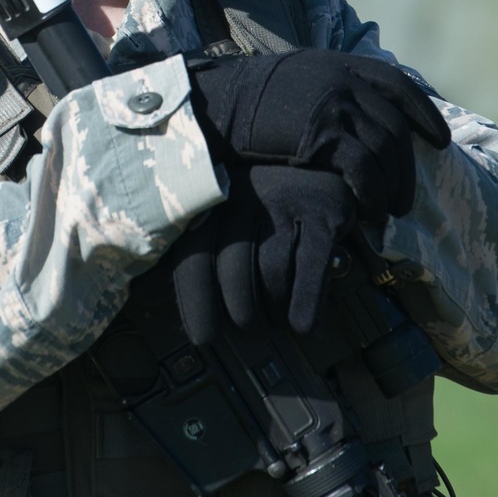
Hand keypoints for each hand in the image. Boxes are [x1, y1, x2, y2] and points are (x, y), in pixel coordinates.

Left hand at [168, 166, 354, 341]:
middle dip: (242, 317)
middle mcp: (244, 197)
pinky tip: (301, 322)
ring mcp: (285, 203)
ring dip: (274, 312)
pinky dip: (304, 305)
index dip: (197, 305)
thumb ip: (200, 252)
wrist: (317, 159)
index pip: (193, 258)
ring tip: (276, 321)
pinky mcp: (323, 213)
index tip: (204, 337)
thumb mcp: (223, 212)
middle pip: (233, 273)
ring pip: (272, 274)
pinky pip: (311, 270)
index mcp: (211, 200)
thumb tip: (174, 308)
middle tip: (251, 330)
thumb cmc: (263, 203)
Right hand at [189, 49, 449, 223]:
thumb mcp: (298, 78)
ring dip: (393, 186)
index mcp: (341, 64)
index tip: (440, 140)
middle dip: (407, 167)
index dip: (423, 112)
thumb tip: (352, 114)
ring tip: (390, 212)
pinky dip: (372, 192)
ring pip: (385, 151)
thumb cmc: (251, 99)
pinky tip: (369, 209)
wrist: (217, 104)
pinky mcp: (322, 133)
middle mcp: (344, 80)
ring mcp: (335, 104)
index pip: (397, 85)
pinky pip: (363, 168)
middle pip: (395, 127)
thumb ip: (329, 87)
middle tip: (407, 199)